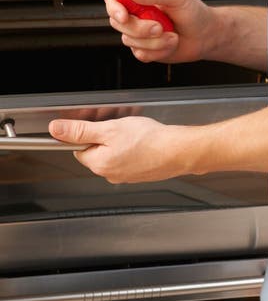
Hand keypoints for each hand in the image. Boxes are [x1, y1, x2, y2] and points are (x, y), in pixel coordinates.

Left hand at [48, 115, 191, 182]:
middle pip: (97, 151)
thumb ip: (81, 130)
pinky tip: (144, 141)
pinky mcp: (140, 174)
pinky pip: (129, 158)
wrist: (178, 151)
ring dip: (121, 141)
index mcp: (98, 164)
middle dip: (106, 136)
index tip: (101, 124)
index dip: (89, 133)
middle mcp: (110, 174)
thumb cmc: (148, 140)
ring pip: (114, 154)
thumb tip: (56, 130)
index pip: (80, 148)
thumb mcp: (110, 128)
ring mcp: (126, 176)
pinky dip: (134, 149)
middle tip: (121, 125)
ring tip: (136, 131)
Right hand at [105, 0, 219, 63]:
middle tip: (160, 26)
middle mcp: (136, 13)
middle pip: (117, 22)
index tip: (124, 15)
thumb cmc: (194, 12)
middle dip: (140, 28)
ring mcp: (139, 32)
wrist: (206, 35)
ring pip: (129, 40)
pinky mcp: (144, 49)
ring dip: (154, 41)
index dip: (114, 7)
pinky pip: (141, 54)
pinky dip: (158, 51)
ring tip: (171, 34)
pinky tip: (169, 43)